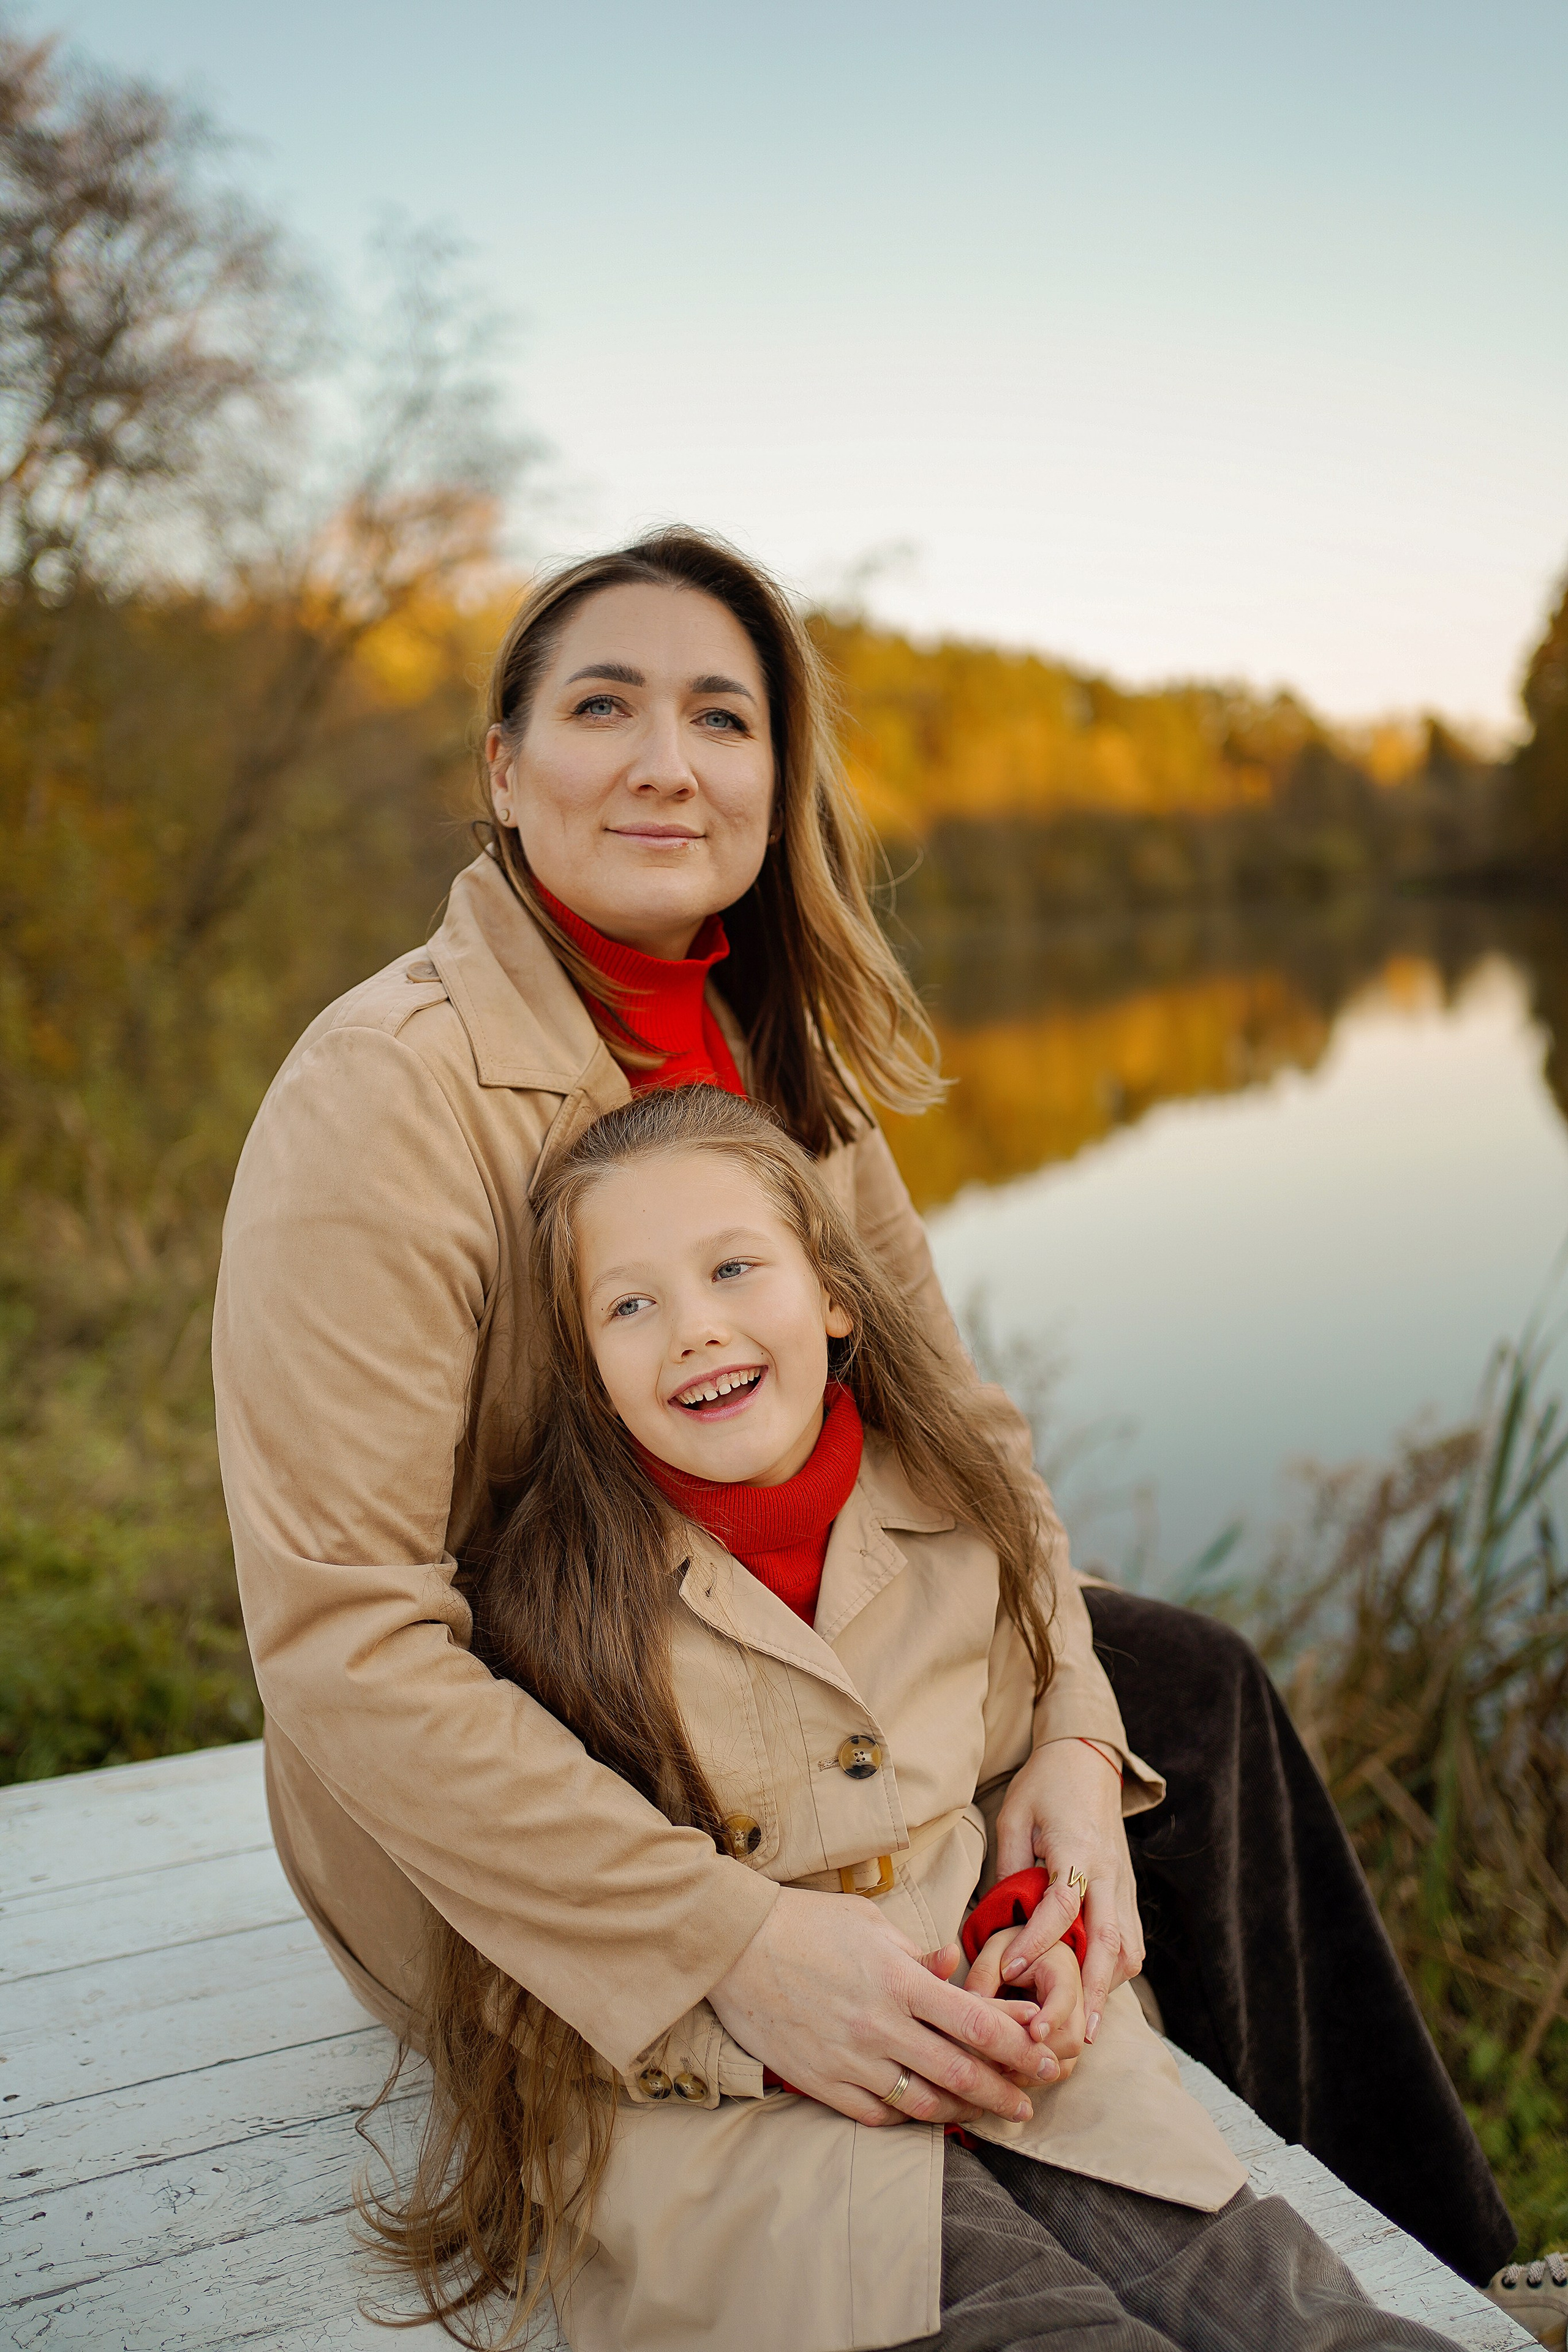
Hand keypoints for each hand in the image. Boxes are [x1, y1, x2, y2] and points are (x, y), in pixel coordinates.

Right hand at [707, 1886, 1060, 2128]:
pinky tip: (922, 2114)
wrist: (734, 1946)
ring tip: (983, 2115)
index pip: (976, 2024)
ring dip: (962, 2113)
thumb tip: (952, 1968)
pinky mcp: (820, 2082)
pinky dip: (906, 2118)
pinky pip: (876, 2114)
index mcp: (898, 1981)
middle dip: (1003, 2094)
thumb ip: (916, 1955)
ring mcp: (850, 2060)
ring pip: (922, 2104)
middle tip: (1029, 2106)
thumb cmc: (806, 1923)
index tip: (1044, 2058)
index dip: (1019, 2047)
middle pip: (959, 2074)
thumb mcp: (871, 1923)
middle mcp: (880, 2026)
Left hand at [964, 1930, 1084, 2082]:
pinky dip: (1030, 2075)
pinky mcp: (1062, 2046)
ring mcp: (1072, 2028)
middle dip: (1037, 2053)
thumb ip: (986, 1971)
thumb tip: (973, 2002)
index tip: (1034, 2033)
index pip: (1065, 1997)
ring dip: (1031, 2071)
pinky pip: (1054, 2071)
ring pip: (1065, 2063)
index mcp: (1061, 1970)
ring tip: (996, 2067)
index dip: (1052, 2017)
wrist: (1031, 1954)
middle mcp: (1075, 2003)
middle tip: (999, 2054)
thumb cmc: (1014, 1948)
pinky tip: (1001, 2071)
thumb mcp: (996, 1948)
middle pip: (1071, 2039)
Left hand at [993, 1736, 1144, 2042]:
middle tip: (1077, 2033)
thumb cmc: (1045, 1785)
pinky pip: (1131, 1938)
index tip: (1010, 1970)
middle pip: (1111, 1941)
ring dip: (1109, 1985)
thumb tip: (1001, 1919)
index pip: (1062, 1906)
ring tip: (1083, 2020)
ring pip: (1130, 1947)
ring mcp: (1124, 1882)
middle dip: (1095, 1991)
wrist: (1088, 1758)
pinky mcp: (1128, 1889)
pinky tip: (1094, 1987)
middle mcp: (1108, 1871)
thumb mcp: (1014, 1816)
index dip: (1037, 1942)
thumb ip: (1010, 1868)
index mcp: (1077, 1849)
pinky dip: (1117, 1968)